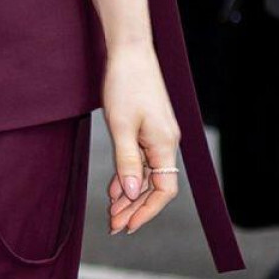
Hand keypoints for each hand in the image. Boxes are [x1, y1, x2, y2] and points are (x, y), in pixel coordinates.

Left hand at [103, 42, 180, 238]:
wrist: (130, 52)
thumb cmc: (125, 84)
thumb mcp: (121, 126)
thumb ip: (127, 162)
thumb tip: (132, 194)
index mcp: (164, 144)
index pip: (164, 190)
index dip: (146, 212)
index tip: (127, 226)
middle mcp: (166, 142)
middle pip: (156, 186)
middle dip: (135, 208)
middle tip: (113, 226)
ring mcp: (158, 136)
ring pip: (148, 175)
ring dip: (130, 195)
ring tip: (111, 213)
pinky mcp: (149, 129)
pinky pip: (142, 161)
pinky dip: (129, 176)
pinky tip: (115, 189)